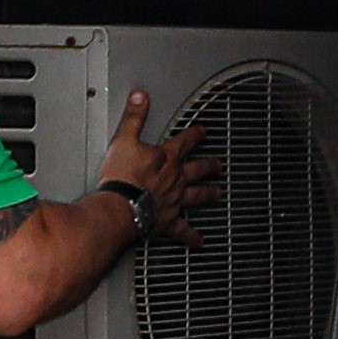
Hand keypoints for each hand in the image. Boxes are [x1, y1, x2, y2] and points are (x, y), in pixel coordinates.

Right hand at [95, 89, 215, 245]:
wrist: (120, 206)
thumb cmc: (121, 177)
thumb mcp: (124, 139)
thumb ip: (134, 118)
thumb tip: (140, 97)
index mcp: (166, 158)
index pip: (185, 141)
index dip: (195, 134)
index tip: (203, 131)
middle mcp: (175, 179)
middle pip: (198, 169)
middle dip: (209, 165)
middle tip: (218, 164)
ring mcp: (174, 200)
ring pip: (198, 196)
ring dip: (209, 194)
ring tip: (218, 194)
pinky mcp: (168, 221)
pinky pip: (183, 230)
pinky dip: (191, 236)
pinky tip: (198, 241)